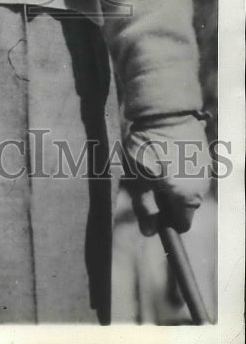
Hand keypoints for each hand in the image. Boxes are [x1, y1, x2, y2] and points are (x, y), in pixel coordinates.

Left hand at [123, 113, 210, 236]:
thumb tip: (148, 232)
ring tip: (154, 161)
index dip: (165, 220)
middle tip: (147, 178)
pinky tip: (165, 151)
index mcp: (186, 198)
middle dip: (166, 198)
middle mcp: (201, 187)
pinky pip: (192, 171)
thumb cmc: (148, 145)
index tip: (151, 207)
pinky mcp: (204, 155)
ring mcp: (205, 171)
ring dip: (173, 181)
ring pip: (187, 187)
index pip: (181, 225)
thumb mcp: (139, 177)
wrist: (166, 111)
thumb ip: (144, 207)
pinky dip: (180, 167)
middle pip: (183, 206)